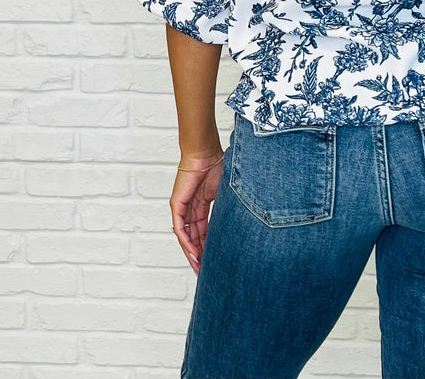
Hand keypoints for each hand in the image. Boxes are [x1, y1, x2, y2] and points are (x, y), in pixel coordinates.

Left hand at [170, 149, 223, 274]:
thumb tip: (247, 218)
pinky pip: (180, 229)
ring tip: (200, 268)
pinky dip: (187, 242)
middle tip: (207, 272)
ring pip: (186, 236)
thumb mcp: (226, 192)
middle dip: (201, 255)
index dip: (209, 246)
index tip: (216, 260)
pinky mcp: (177, 205)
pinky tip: (194, 254)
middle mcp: (191, 209)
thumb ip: (229, 207)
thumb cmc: (218, 165)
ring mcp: (183, 208)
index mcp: (202, 205)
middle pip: (195, 237)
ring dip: (193, 253)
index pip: (204, 231)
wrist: (205, 153)